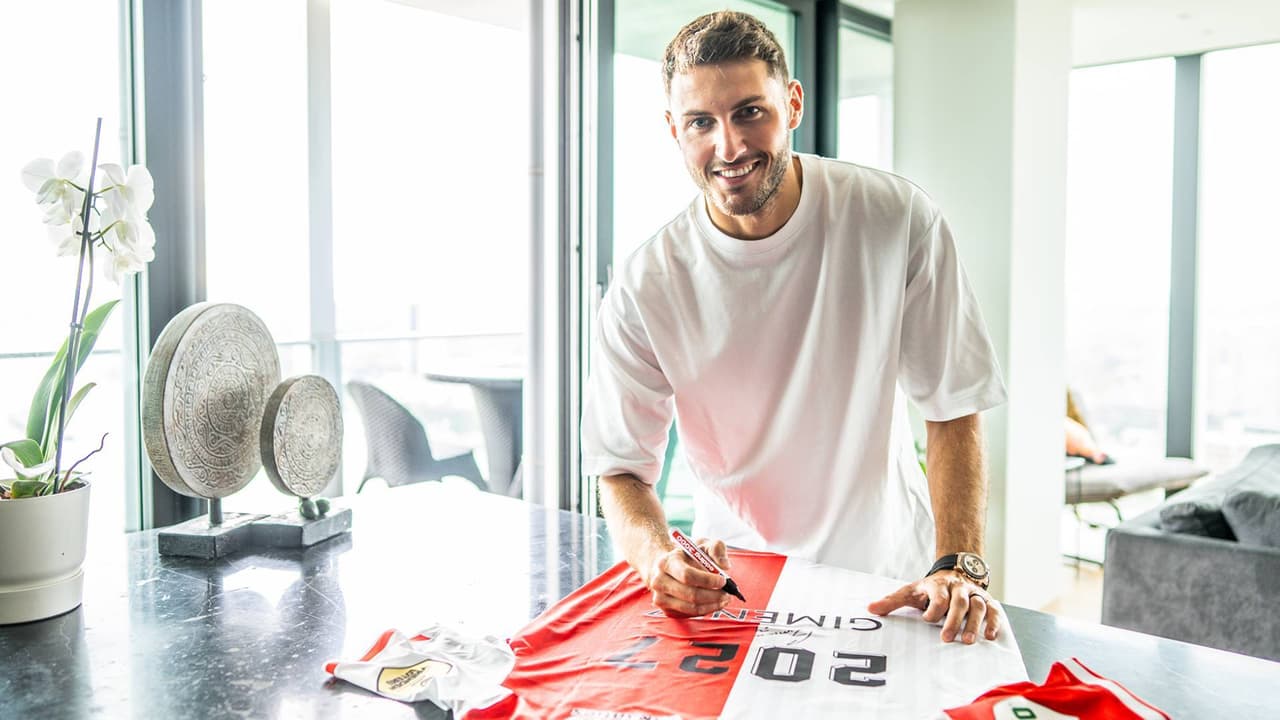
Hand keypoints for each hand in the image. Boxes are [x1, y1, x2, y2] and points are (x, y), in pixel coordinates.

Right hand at [640, 537, 733, 616]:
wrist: (666, 568)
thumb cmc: (686, 556)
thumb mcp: (701, 544)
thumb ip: (716, 548)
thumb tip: (725, 565)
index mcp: (666, 562)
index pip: (688, 575)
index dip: (708, 580)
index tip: (723, 580)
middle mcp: (659, 581)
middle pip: (690, 594)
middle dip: (713, 595)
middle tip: (727, 593)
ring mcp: (661, 598)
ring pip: (691, 607)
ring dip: (712, 605)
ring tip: (723, 599)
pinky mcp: (666, 610)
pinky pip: (690, 614)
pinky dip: (705, 610)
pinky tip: (713, 603)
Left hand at [867, 571, 1001, 643]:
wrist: (954, 572)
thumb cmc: (929, 589)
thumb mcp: (910, 592)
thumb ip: (892, 601)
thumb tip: (869, 609)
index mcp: (939, 585)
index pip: (939, 595)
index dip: (934, 608)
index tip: (927, 619)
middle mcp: (959, 588)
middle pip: (959, 603)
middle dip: (954, 621)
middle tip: (947, 639)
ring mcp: (974, 594)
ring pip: (978, 606)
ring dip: (974, 624)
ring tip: (969, 641)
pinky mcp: (988, 601)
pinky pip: (995, 611)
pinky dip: (994, 623)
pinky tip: (991, 636)